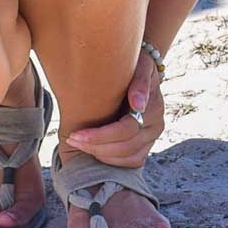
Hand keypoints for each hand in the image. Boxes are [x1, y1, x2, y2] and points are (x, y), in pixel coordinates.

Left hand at [66, 53, 164, 167]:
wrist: (141, 71)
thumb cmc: (135, 66)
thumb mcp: (139, 66)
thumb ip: (140, 82)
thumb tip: (137, 104)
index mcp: (154, 108)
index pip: (126, 130)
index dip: (99, 136)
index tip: (75, 134)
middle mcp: (156, 126)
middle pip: (126, 147)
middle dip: (95, 147)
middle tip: (71, 139)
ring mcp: (152, 138)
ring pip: (129, 158)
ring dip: (101, 155)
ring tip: (79, 144)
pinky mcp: (146, 146)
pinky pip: (132, 162)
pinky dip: (112, 161)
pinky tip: (94, 151)